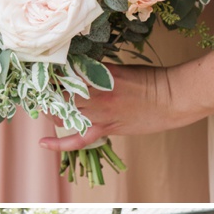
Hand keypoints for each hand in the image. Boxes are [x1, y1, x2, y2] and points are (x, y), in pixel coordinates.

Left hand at [39, 65, 196, 152]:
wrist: (172, 98)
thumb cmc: (151, 80)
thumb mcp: (120, 69)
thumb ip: (98, 71)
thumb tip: (77, 69)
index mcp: (99, 73)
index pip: (65, 73)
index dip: (50, 75)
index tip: (42, 73)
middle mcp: (95, 93)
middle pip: (59, 94)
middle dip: (47, 93)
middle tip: (40, 92)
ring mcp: (99, 113)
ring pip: (63, 115)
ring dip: (52, 112)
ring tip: (47, 108)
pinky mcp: (105, 129)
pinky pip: (77, 140)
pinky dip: (59, 143)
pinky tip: (43, 143)